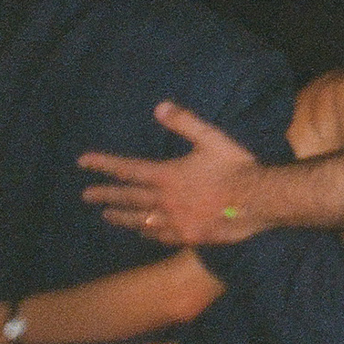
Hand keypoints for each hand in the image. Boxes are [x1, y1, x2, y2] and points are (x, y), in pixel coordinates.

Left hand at [79, 101, 268, 245]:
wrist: (260, 200)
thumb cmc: (236, 167)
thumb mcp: (213, 139)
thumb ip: (185, 123)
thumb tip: (159, 107)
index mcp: (167, 176)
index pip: (128, 170)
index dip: (104, 165)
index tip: (83, 162)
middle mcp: (164, 201)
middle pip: (128, 198)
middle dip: (105, 195)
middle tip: (86, 196)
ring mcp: (175, 222)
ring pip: (140, 220)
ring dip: (121, 217)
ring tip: (106, 216)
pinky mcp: (188, 236)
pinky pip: (159, 236)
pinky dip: (146, 233)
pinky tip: (143, 232)